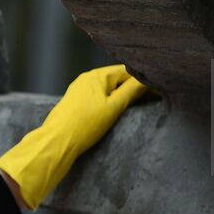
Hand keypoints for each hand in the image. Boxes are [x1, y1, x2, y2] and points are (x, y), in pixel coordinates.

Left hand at [0, 65, 147, 209]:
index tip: (157, 91)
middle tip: (149, 100)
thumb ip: (131, 91)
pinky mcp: (74, 103)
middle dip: (132, 88)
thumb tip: (147, 79)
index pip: (127, 71)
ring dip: (120, 96)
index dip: (142, 81)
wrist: (56, 142)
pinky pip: (96, 97)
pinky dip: (107, 102)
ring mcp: (78, 90)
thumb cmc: (85, 125)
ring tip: (133, 107)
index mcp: (97, 75)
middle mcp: (86, 78)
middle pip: (116, 79)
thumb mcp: (113, 107)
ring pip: (106, 89)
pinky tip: (112, 113)